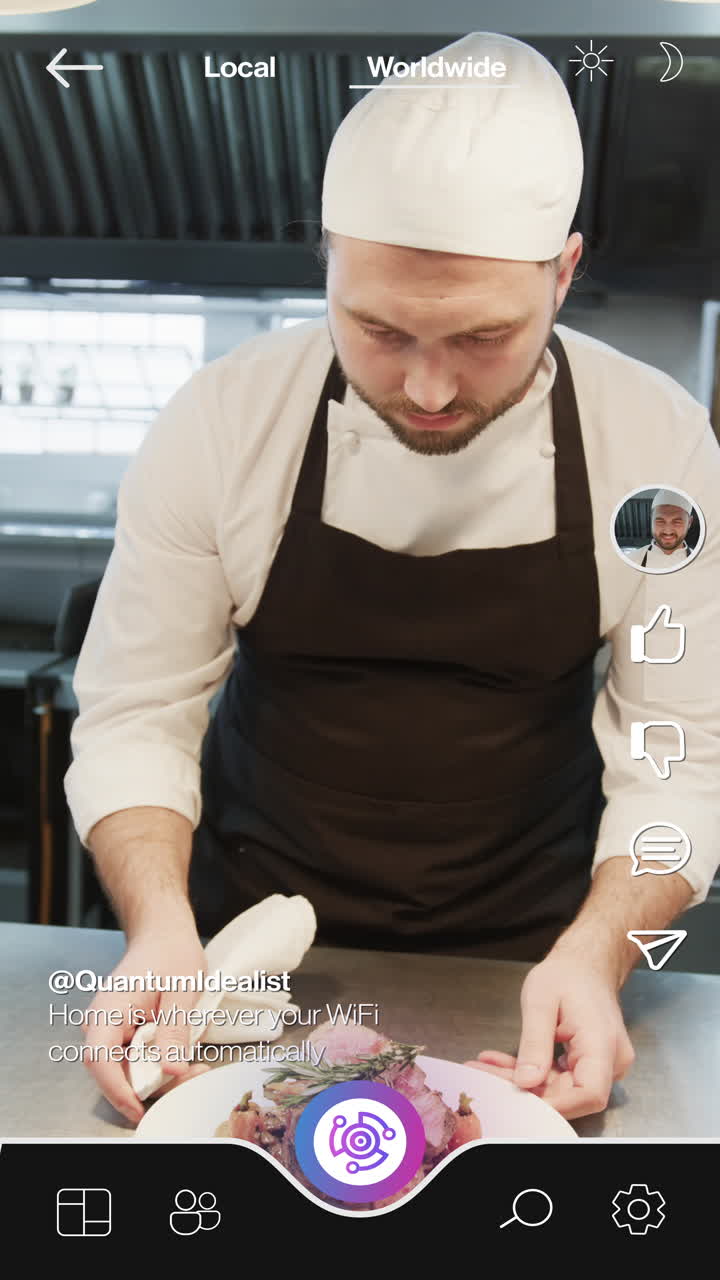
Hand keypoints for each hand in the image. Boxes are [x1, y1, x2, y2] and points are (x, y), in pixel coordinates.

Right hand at [82, 924, 208, 1125]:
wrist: (164, 933)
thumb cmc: (171, 952)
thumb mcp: (180, 990)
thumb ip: (174, 1029)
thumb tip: (172, 1070)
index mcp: (109, 1009)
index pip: (98, 1059)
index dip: (116, 1089)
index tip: (139, 1108)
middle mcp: (103, 1023)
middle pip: (117, 1072)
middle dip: (152, 1085)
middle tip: (192, 1078)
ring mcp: (113, 1030)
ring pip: (129, 1070)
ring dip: (160, 1077)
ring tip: (197, 1067)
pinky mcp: (126, 1034)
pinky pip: (138, 1060)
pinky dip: (161, 1065)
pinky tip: (185, 1059)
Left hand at [464, 954, 634, 1119]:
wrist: (584, 964)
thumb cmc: (567, 974)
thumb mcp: (541, 1001)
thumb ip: (534, 1042)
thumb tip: (525, 1082)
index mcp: (602, 1042)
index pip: (589, 1093)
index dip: (556, 1105)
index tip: (519, 1099)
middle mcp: (610, 1060)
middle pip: (570, 1093)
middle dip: (527, 1090)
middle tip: (487, 1075)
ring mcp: (602, 1065)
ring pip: (561, 1088)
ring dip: (524, 1080)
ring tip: (488, 1065)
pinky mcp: (589, 1064)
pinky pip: (560, 1078)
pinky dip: (532, 1072)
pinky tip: (503, 1062)